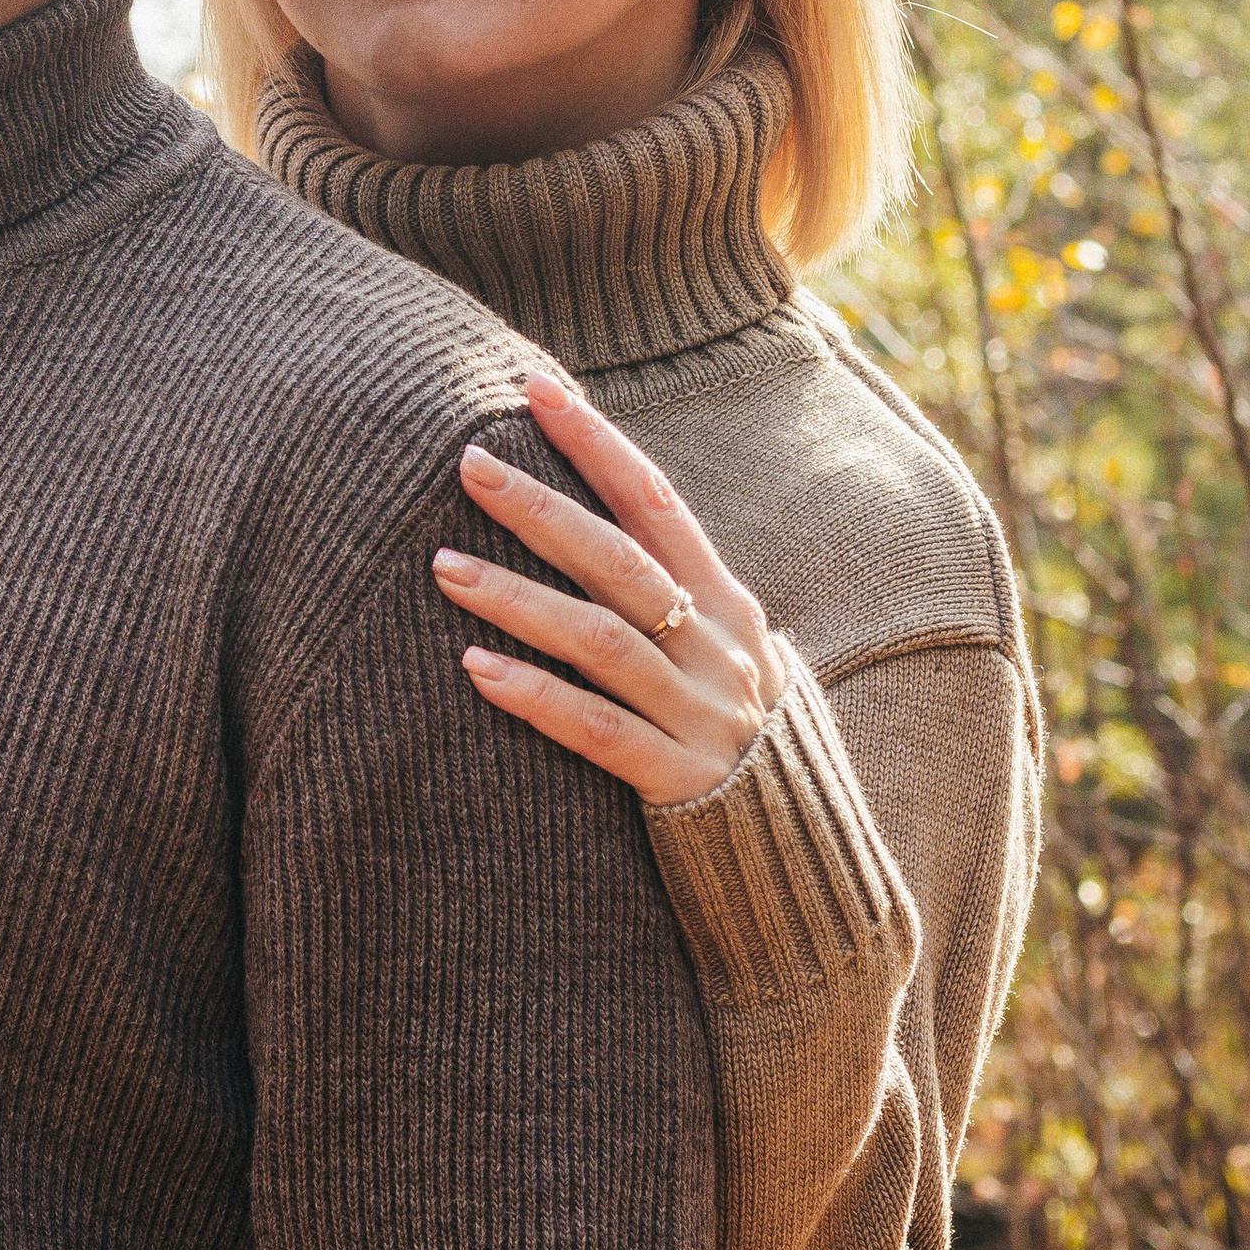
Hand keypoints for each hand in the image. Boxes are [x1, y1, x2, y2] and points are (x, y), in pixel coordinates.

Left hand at [433, 366, 791, 807]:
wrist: (806, 862)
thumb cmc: (745, 745)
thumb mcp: (728, 657)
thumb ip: (680, 599)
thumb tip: (607, 524)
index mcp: (730, 604)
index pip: (656, 500)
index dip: (597, 441)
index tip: (536, 387)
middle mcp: (721, 649)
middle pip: (620, 560)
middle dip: (541, 507)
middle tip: (467, 464)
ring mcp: (703, 715)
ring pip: (601, 639)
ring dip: (518, 598)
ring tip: (444, 566)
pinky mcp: (680, 782)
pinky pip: (598, 729)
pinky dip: (536, 695)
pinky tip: (476, 669)